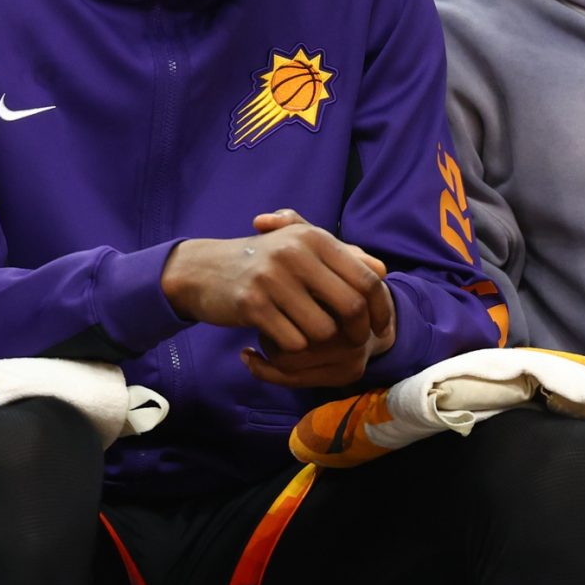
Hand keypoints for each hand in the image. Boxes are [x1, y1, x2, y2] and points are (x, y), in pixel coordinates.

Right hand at [164, 210, 393, 362]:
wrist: (203, 270)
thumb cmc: (262, 262)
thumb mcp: (300, 248)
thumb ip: (342, 257)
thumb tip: (381, 271)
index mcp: (313, 237)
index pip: (367, 279)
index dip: (381, 309)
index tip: (380, 329)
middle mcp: (295, 252)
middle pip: (351, 307)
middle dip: (356, 333)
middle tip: (350, 343)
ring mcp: (272, 278)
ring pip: (323, 330)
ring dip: (316, 341)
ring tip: (301, 332)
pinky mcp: (251, 304)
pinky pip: (293, 341)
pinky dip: (290, 347)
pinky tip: (276, 337)